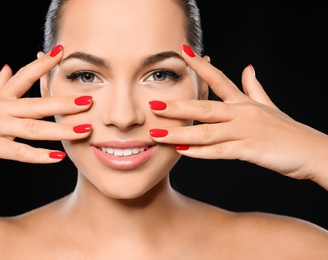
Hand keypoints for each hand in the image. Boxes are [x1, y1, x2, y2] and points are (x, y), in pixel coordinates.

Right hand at [0, 45, 92, 171]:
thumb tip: (8, 67)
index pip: (24, 76)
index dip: (43, 64)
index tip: (62, 52)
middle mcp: (0, 109)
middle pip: (37, 104)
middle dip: (64, 102)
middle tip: (89, 100)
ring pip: (33, 127)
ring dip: (61, 130)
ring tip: (84, 131)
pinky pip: (18, 151)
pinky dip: (38, 155)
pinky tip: (57, 158)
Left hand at [149, 45, 327, 189]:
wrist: (310, 150)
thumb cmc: (286, 130)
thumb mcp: (268, 104)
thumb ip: (254, 87)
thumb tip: (248, 67)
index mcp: (243, 102)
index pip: (218, 79)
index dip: (200, 65)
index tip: (183, 51)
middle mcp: (241, 113)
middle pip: (205, 107)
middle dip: (178, 107)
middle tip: (154, 105)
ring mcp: (244, 131)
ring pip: (207, 132)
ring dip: (181, 134)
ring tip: (158, 135)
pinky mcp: (249, 150)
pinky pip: (220, 152)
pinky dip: (201, 152)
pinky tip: (183, 152)